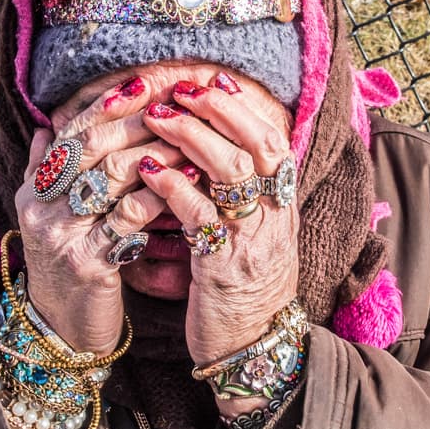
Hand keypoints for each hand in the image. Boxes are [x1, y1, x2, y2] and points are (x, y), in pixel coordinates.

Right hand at [14, 76, 192, 354]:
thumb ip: (47, 170)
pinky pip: (130, 218)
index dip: (105, 105)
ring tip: (190, 137)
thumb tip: (48, 124)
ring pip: (111, 177)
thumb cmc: (67, 268)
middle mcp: (41, 208)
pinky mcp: (89, 263)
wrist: (60, 331)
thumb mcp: (49, 217)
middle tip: (176, 103)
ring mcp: (62, 235)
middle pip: (92, 148)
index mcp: (34, 190)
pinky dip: (161, 195)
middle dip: (137, 121)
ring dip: (155, 152)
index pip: (70, 133)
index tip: (143, 82)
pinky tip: (188, 182)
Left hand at [138, 72, 298, 389]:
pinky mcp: (222, 266)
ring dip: (191, 136)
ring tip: (158, 116)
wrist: (253, 349)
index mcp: (281, 207)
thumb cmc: (245, 291)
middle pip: (257, 145)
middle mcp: (273, 217)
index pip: (273, 141)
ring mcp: (251, 240)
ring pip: (230, 171)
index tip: (213, 79)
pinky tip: (148, 169)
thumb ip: (244, 198)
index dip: (243, 107)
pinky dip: (172, 186)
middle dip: (219, 109)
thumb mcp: (256, 239)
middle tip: (182, 88)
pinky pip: (198, 215)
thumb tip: (216, 156)